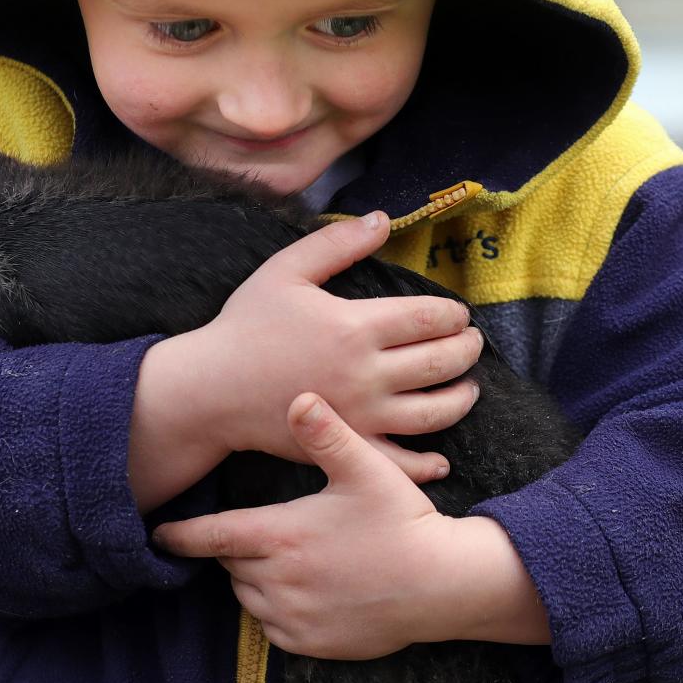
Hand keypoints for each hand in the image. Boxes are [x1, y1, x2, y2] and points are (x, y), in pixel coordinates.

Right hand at [151, 212, 482, 480]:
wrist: (211, 388)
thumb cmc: (246, 325)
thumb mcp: (285, 270)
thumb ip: (337, 243)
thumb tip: (381, 219)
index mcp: (356, 326)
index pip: (430, 318)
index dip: (454, 314)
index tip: (457, 313)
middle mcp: (367, 374)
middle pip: (442, 363)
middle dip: (467, 350)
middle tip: (472, 343)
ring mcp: (361, 416)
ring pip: (435, 413)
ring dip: (461, 398)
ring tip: (466, 388)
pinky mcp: (347, 447)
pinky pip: (400, 461)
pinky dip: (428, 462)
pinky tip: (441, 456)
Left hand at [152, 393, 462, 658]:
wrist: (442, 584)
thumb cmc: (403, 520)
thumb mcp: (367, 469)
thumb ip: (326, 434)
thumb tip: (299, 397)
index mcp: (282, 536)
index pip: (211, 537)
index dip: (180, 535)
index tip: (158, 534)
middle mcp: (279, 581)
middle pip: (230, 564)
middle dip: (233, 546)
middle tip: (256, 529)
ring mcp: (294, 618)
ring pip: (246, 597)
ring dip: (250, 577)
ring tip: (279, 556)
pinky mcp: (311, 643)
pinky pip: (271, 628)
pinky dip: (272, 610)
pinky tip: (298, 589)